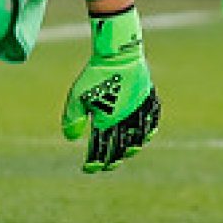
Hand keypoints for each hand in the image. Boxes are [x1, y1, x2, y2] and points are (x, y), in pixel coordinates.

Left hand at [62, 6, 160, 171]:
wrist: (118, 53)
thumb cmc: (94, 74)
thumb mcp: (77, 96)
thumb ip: (73, 118)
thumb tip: (70, 139)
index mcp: (108, 121)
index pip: (101, 149)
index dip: (94, 162)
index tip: (88, 169)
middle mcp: (126, 120)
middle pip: (120, 148)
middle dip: (112, 159)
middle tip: (106, 166)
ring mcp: (140, 110)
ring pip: (139, 137)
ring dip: (132, 148)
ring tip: (126, 154)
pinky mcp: (149, 98)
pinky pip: (152, 120)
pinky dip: (149, 130)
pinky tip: (145, 135)